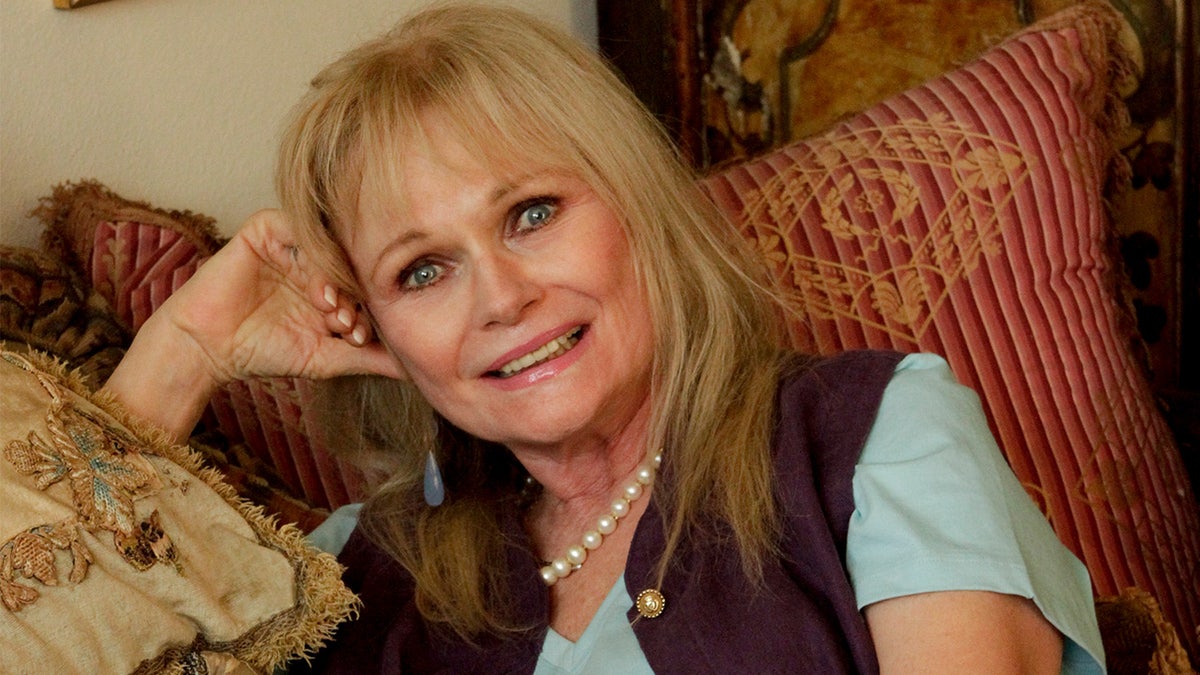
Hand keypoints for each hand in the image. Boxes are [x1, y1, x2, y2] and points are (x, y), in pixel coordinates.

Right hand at [156, 208, 399, 383]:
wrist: (210, 348)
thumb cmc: (265, 352)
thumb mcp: (327, 358)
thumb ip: (369, 358)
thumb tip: (412, 369)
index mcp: (332, 285)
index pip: (364, 283)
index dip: (368, 309)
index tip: (360, 338)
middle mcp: (315, 262)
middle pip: (351, 263)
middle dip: (355, 296)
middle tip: (348, 325)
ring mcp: (292, 244)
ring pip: (330, 248)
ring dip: (336, 281)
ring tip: (330, 312)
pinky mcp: (265, 230)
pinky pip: (297, 229)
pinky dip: (311, 258)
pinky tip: (313, 289)